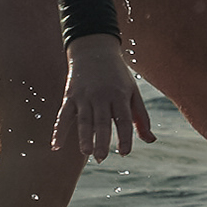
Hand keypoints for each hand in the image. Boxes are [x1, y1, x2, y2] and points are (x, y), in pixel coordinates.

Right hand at [53, 33, 156, 158]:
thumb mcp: (132, 92)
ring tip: (86, 152)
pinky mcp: (70, 95)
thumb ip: (141, 117)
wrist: (94, 48)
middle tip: (101, 158)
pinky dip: (58, 131)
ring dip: (83, 137)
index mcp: (119, 95)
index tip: (125, 153)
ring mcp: (84, 96)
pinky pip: (63, 115)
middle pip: (101, 121)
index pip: (123, 119)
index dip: (125, 136)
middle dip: (101, 140)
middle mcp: (101, 96)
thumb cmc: (117, 75)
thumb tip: (151, 141)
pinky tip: (56, 146)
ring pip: (83, 119)